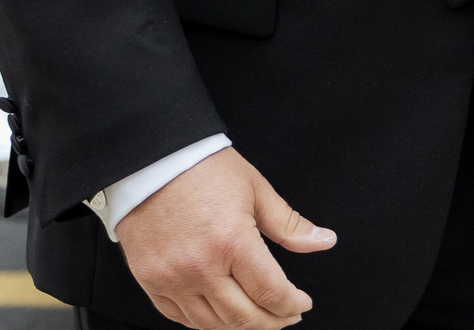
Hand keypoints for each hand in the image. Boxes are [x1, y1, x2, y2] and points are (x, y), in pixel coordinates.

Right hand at [118, 148, 335, 329]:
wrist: (151, 160)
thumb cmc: (203, 169)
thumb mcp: (256, 189)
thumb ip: (290, 225)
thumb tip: (324, 241)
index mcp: (231, 241)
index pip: (270, 293)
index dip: (292, 305)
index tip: (302, 304)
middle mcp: (200, 267)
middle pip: (243, 317)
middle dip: (272, 322)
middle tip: (285, 316)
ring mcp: (171, 278)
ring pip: (211, 325)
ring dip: (240, 326)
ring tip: (258, 316)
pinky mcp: (150, 281)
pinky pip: (180, 317)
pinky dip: (205, 322)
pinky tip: (221, 314)